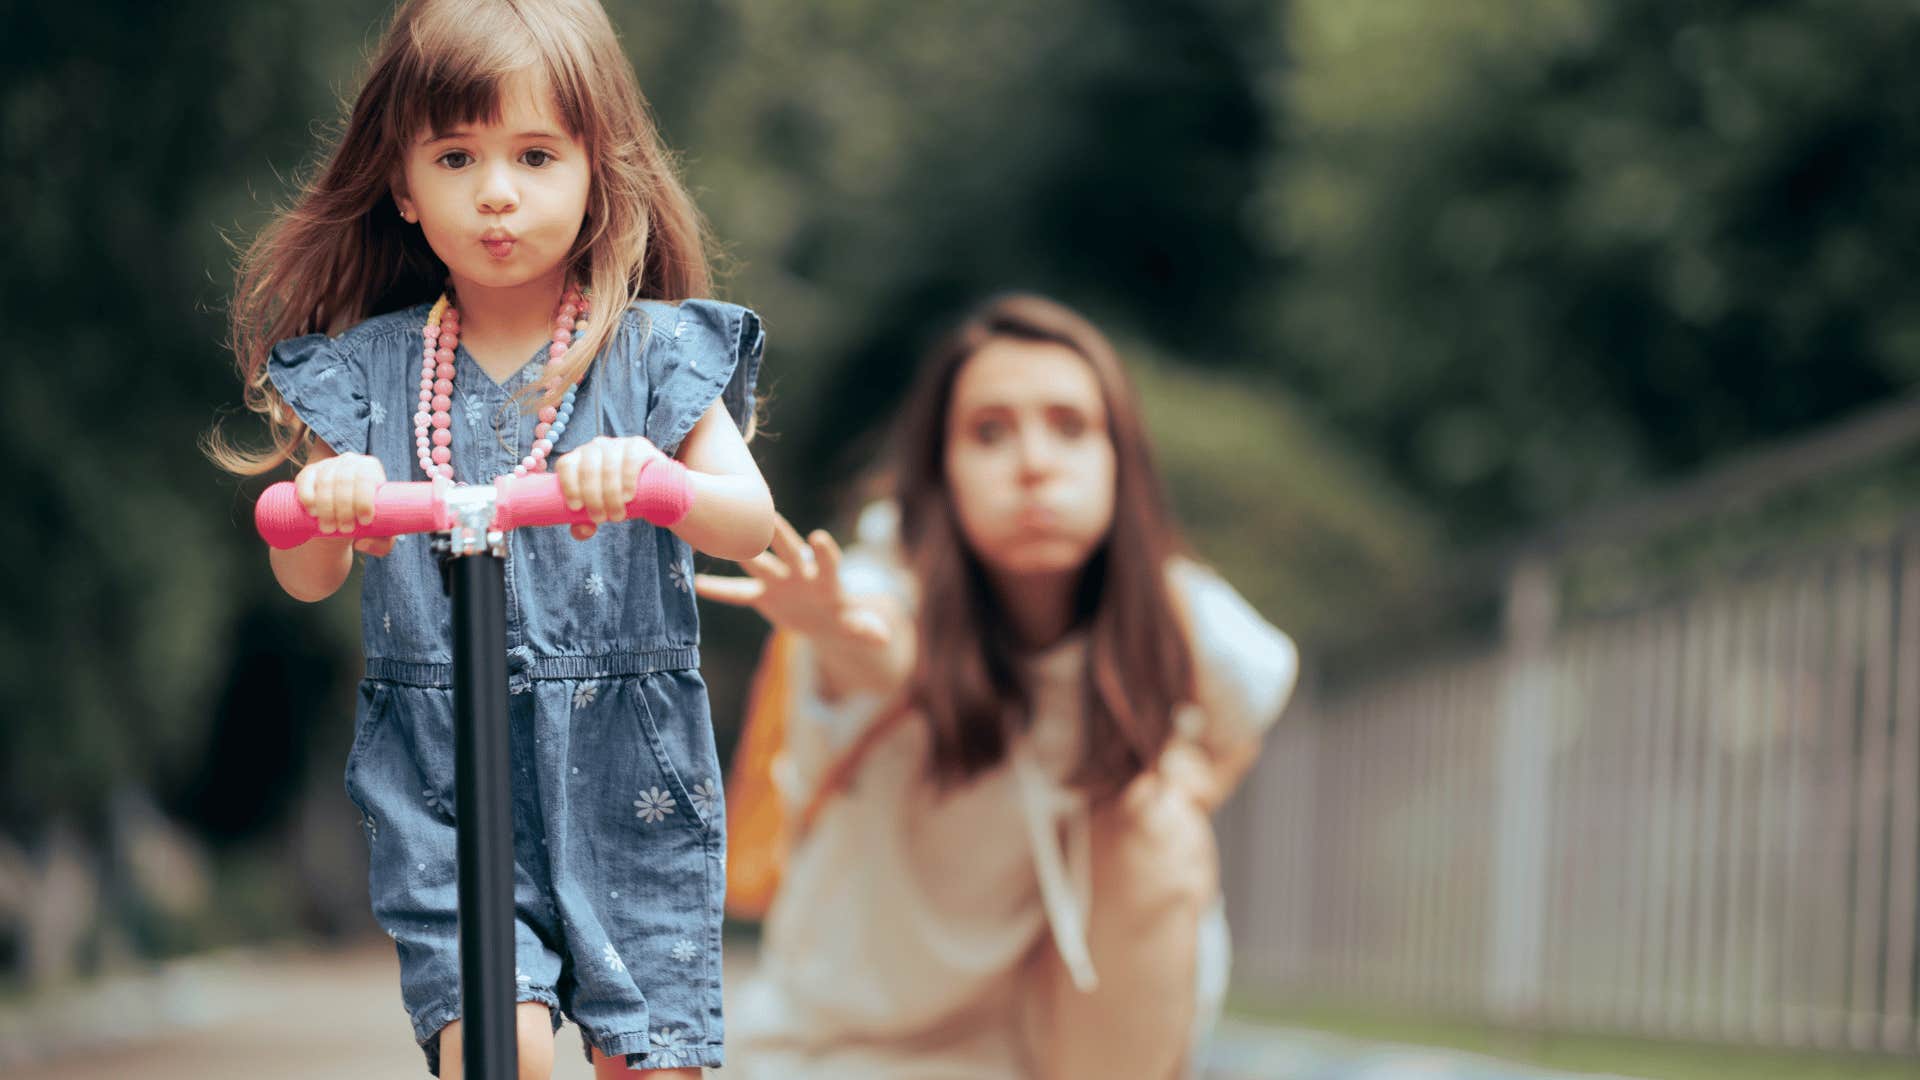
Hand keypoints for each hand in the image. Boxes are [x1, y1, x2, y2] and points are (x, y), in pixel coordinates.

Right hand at [293, 452, 392, 554]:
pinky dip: (308, 497)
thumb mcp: (380, 533)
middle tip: (345, 529)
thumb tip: (361, 543)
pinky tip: (313, 512)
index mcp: (371, 468)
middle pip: (345, 482)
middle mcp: (350, 461)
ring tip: (329, 528)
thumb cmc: (364, 521)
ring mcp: (327, 465)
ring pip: (325, 483)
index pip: (367, 479)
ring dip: (326, 508)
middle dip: (345, 509)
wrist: (339, 516)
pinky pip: (306, 480)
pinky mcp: (309, 472)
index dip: (364, 500)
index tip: (364, 522)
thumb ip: (382, 544)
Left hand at [555, 436, 667, 539]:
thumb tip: (582, 530)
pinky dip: (627, 480)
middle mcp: (596, 447)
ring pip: (608, 467)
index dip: (569, 486)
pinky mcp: (638, 446)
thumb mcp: (600, 511)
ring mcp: (618, 444)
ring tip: (617, 515)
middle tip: (601, 519)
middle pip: (587, 468)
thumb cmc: (618, 499)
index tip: (576, 507)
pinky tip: (628, 496)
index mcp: (579, 458)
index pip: (566, 465)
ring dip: (611, 495)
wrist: (653, 490)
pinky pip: (630, 460)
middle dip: (593, 498)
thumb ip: (585, 524)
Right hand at [694, 514, 889, 645]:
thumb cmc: (844, 619)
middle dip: (778, 534)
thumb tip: (884, 636)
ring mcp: (778, 580)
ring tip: (716, 534)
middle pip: (788, 549)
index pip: (827, 561)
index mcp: (827, 579)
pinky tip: (693, 585)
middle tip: (764, 514)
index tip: (819, 538)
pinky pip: (737, 593)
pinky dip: (718, 590)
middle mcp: (800, 572)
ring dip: (740, 552)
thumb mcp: (857, 627)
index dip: (824, 552)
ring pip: (757, 563)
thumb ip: (866, 629)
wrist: (824, 620)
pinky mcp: (762, 595)